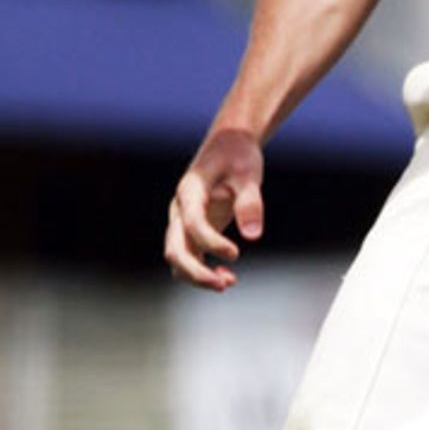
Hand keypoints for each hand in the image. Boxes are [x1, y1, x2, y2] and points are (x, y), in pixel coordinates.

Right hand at [165, 127, 263, 289]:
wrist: (228, 145)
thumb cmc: (239, 157)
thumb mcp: (249, 174)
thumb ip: (250, 203)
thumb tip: (253, 236)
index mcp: (189, 191)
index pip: (193, 223)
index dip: (211, 242)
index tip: (236, 254)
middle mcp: (179, 209)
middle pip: (175, 248)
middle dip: (195, 272)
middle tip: (224, 284)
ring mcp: (183, 221)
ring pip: (179, 257)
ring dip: (198, 275)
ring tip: (230, 282)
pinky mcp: (192, 230)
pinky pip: (190, 257)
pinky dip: (204, 269)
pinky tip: (229, 277)